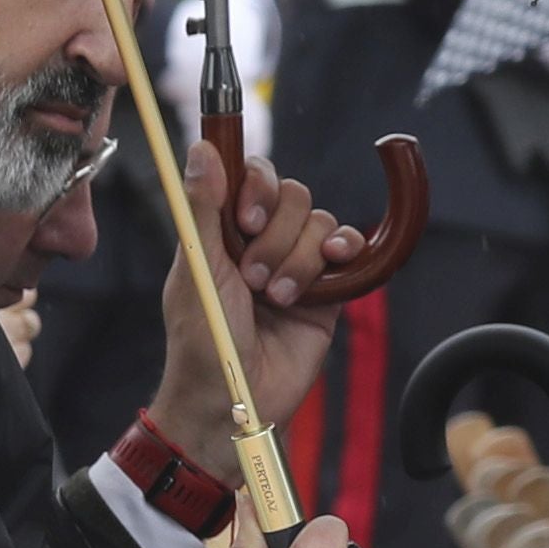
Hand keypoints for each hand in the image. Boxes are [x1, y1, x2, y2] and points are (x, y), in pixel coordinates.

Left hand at [145, 135, 344, 452]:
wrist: (234, 401)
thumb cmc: (203, 340)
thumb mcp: (199, 269)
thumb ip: (203, 208)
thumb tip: (201, 146)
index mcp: (224, 230)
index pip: (252, 177)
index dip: (258, 188)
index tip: (248, 221)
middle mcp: (262, 241)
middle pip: (292, 196)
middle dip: (277, 235)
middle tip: (253, 278)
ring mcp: (296, 264)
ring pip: (319, 223)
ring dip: (299, 259)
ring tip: (276, 297)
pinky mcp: (327, 291)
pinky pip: (349, 249)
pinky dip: (345, 250)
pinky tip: (333, 265)